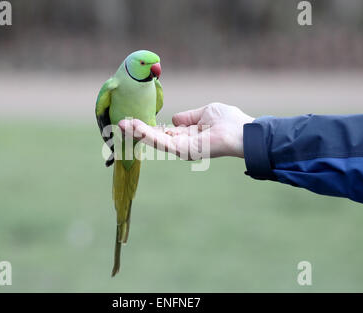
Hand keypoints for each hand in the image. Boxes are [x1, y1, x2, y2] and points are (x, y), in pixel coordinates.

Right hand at [118, 103, 254, 159]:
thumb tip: (174, 119)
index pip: (162, 132)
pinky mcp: (183, 151)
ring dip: (138, 133)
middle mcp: (182, 144)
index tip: (132, 121)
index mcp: (186, 135)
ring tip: (122, 125)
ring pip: (155, 141)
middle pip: (155, 138)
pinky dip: (147, 135)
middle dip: (137, 131)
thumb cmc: (229, 121)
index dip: (148, 127)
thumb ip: (188, 116)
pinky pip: (161, 142)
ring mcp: (182, 149)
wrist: (242, 132)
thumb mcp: (205, 113)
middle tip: (120, 124)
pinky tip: (135, 128)